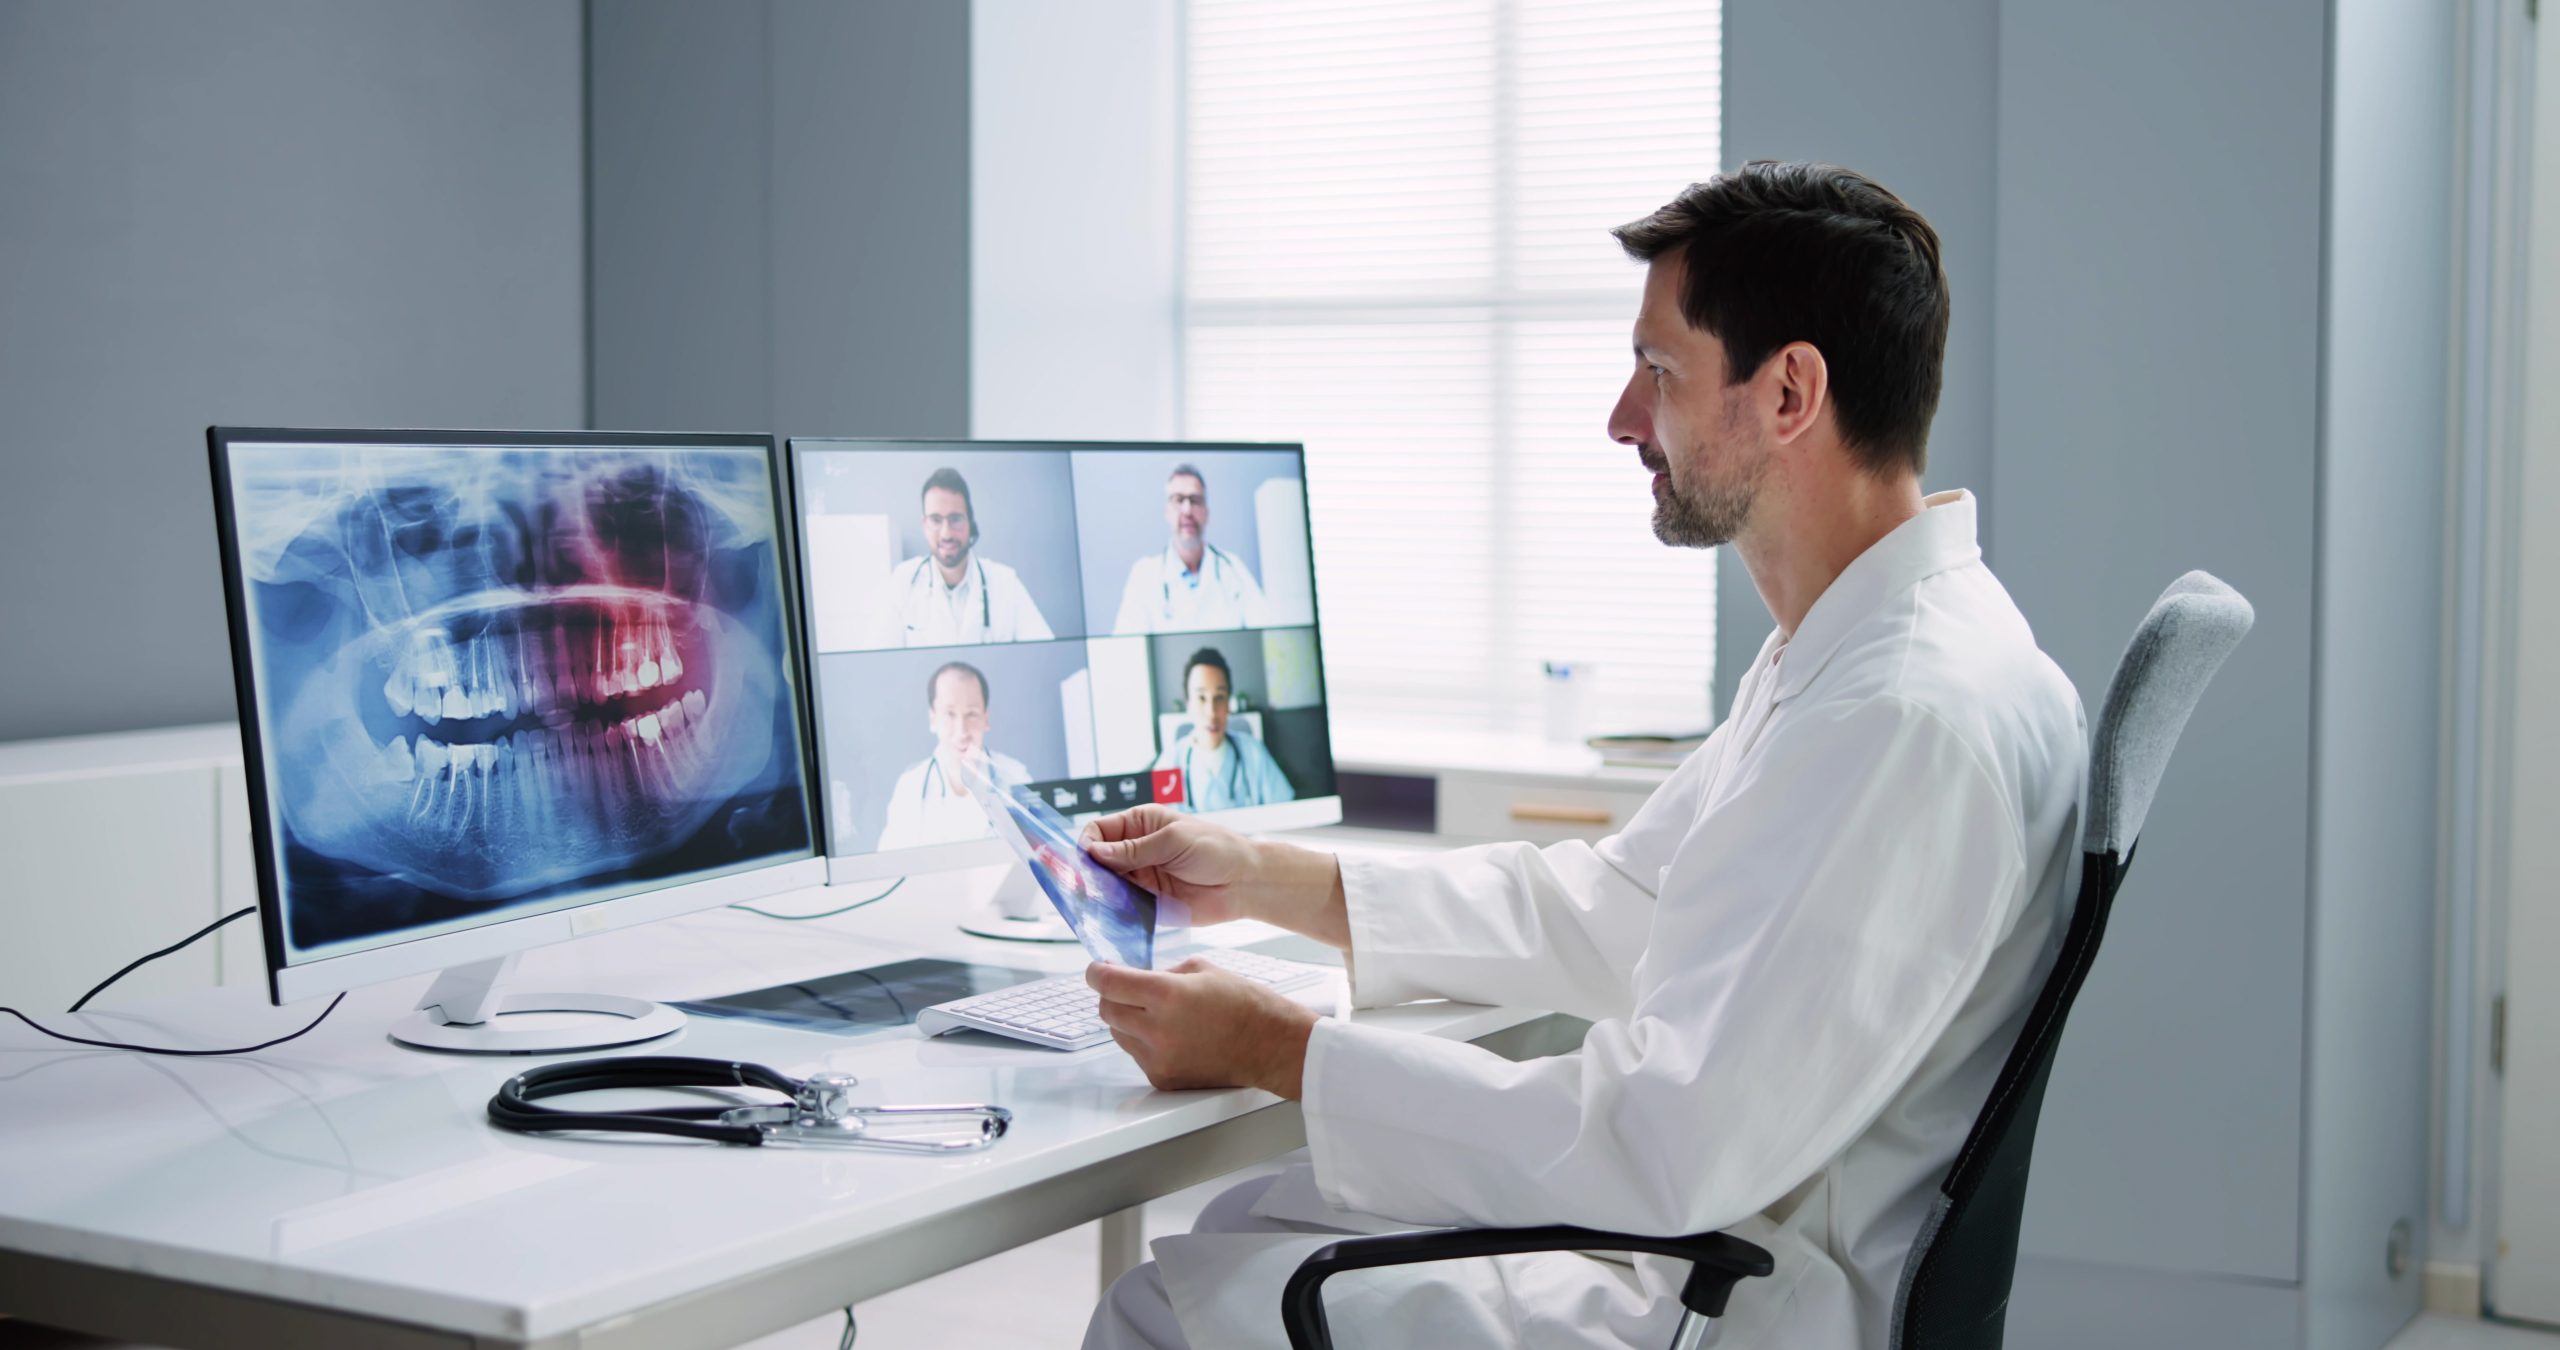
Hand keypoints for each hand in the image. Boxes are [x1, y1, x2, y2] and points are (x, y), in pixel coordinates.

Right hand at [1080, 806, 1258, 924]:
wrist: (1244, 883)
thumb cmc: (1216, 850)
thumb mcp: (1173, 841)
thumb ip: (1134, 849)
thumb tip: (1096, 852)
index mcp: (1140, 824)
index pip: (1099, 831)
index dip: (1088, 844)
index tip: (1085, 860)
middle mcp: (1135, 851)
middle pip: (1097, 860)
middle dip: (1086, 872)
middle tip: (1080, 887)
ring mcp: (1140, 878)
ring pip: (1105, 885)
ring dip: (1097, 893)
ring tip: (1092, 903)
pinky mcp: (1147, 903)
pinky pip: (1121, 908)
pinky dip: (1112, 912)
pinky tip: (1109, 916)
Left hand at [1086, 958, 1317, 1096]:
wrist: (1270, 1045)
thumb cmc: (1244, 1003)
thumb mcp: (1202, 968)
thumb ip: (1162, 972)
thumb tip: (1136, 977)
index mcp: (1165, 995)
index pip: (1108, 983)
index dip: (1097, 973)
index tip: (1098, 970)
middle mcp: (1156, 1029)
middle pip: (1106, 1010)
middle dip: (1112, 995)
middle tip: (1127, 988)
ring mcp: (1158, 1058)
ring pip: (1118, 1033)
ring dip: (1127, 1019)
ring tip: (1157, 1013)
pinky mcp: (1163, 1078)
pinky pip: (1136, 1054)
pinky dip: (1144, 1042)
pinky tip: (1171, 1035)